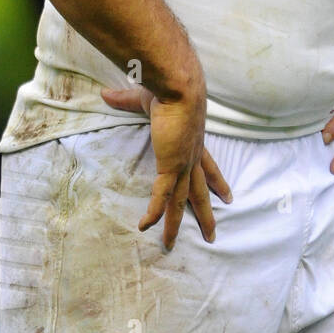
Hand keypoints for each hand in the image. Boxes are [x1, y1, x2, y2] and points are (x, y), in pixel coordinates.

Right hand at [100, 84, 230, 248]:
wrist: (179, 87)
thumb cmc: (168, 88)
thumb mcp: (147, 98)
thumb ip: (126, 99)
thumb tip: (105, 93)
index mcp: (193, 141)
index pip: (209, 166)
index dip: (217, 180)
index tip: (228, 195)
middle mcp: (192, 156)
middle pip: (201, 191)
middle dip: (206, 214)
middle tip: (213, 234)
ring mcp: (183, 164)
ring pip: (182, 201)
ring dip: (176, 225)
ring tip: (170, 245)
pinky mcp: (171, 166)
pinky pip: (161, 196)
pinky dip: (154, 212)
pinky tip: (145, 226)